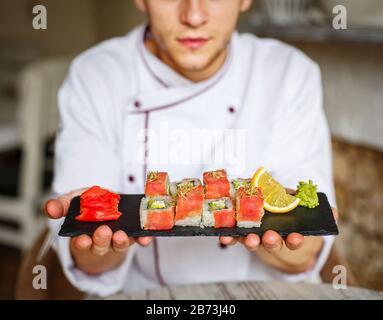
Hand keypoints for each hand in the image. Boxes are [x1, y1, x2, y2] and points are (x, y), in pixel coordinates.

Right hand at [44, 189, 152, 274]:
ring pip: (119, 245)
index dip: (81, 243)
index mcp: (83, 236)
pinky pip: (138, 240)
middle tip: (103, 231)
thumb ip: (61, 205)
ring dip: (120, 241)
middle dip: (101, 240)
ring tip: (120, 234)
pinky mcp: (132, 235)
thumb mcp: (72, 202)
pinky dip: (142, 239)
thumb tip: (49, 208)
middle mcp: (100, 241)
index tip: (82, 240)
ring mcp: (117, 239)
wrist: (106, 208)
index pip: (80, 243)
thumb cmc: (88, 205)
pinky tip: (145, 238)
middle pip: (100, 246)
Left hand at [219, 207, 337, 273]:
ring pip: (253, 242)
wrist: (265, 207)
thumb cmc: (286, 207)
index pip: (294, 240)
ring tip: (249, 238)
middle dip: (272, 241)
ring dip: (251, 241)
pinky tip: (225, 235)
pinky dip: (230, 237)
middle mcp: (271, 237)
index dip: (295, 240)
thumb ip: (315, 208)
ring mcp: (255, 236)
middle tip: (271, 237)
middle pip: (272, 243)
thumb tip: (333, 212)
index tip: (295, 237)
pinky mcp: (240, 232)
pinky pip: (234, 236)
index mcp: (288, 232)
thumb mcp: (300, 205)